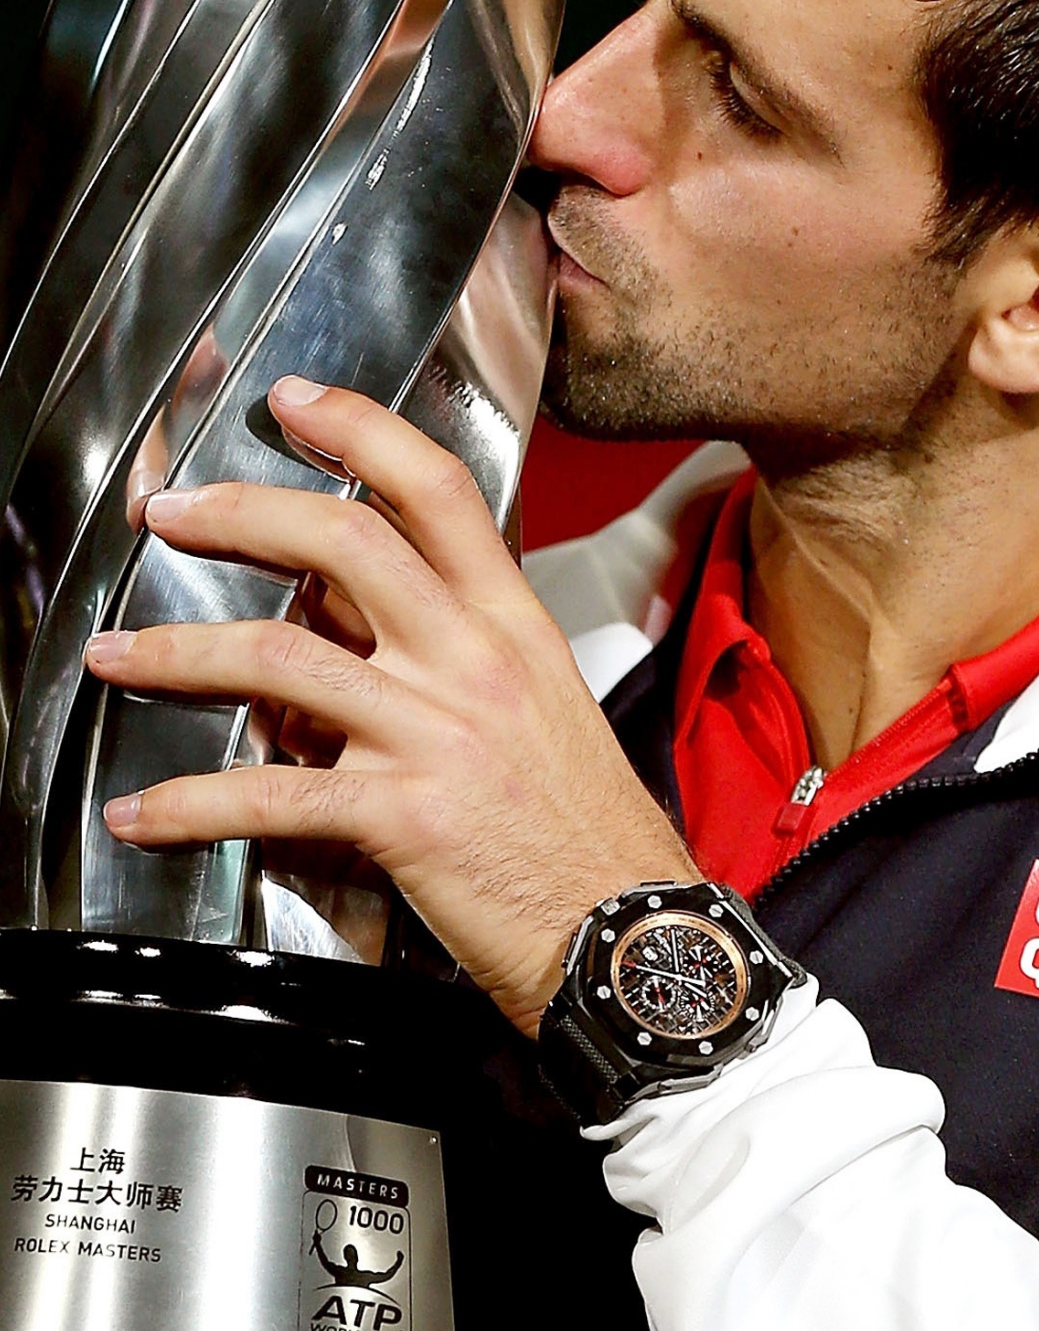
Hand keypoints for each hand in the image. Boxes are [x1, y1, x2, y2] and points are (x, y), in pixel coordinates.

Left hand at [84, 377, 698, 1035]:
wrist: (628, 930)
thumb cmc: (584, 826)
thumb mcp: (539, 702)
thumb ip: (450, 649)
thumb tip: (348, 619)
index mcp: (511, 623)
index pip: (435, 489)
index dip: (360, 428)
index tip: (295, 400)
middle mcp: (471, 661)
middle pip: (343, 542)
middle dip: (238, 513)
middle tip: (169, 513)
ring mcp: (436, 733)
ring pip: (280, 656)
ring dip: (177, 650)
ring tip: (117, 654)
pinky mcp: (403, 815)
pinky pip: (271, 795)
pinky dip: (190, 804)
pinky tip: (145, 812)